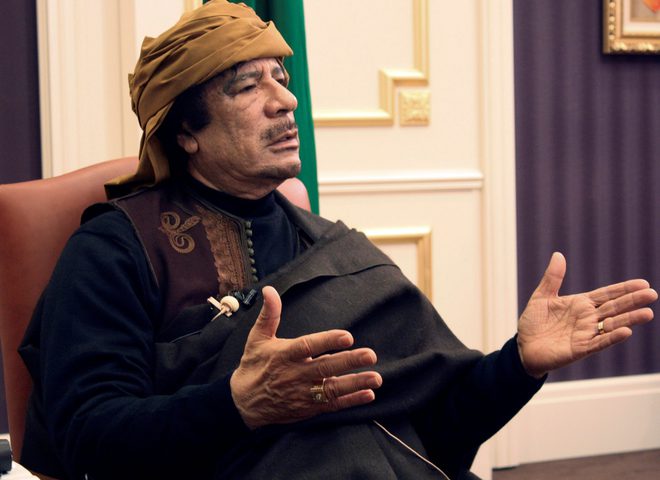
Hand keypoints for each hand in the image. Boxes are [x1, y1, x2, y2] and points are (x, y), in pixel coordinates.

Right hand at [230, 286, 382, 428]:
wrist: (243, 403)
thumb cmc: (253, 365)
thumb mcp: (257, 338)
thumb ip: (269, 314)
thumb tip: (270, 290)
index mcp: (284, 355)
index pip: (308, 346)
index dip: (327, 341)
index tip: (347, 336)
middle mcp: (295, 375)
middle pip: (325, 368)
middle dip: (349, 362)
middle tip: (370, 355)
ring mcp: (303, 393)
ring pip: (332, 389)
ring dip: (355, 384)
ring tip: (376, 377)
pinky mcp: (308, 408)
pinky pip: (332, 405)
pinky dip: (350, 401)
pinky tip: (368, 394)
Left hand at [517, 252, 656, 377]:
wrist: (522, 347)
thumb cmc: (533, 323)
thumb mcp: (542, 296)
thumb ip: (552, 278)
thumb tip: (558, 255)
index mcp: (580, 304)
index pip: (606, 295)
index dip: (623, 289)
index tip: (643, 283)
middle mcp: (587, 318)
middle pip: (614, 308)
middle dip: (632, 301)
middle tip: (652, 294)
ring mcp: (585, 334)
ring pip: (612, 325)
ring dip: (629, 319)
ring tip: (647, 313)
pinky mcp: (580, 348)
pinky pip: (599, 342)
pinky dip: (612, 337)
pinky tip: (626, 331)